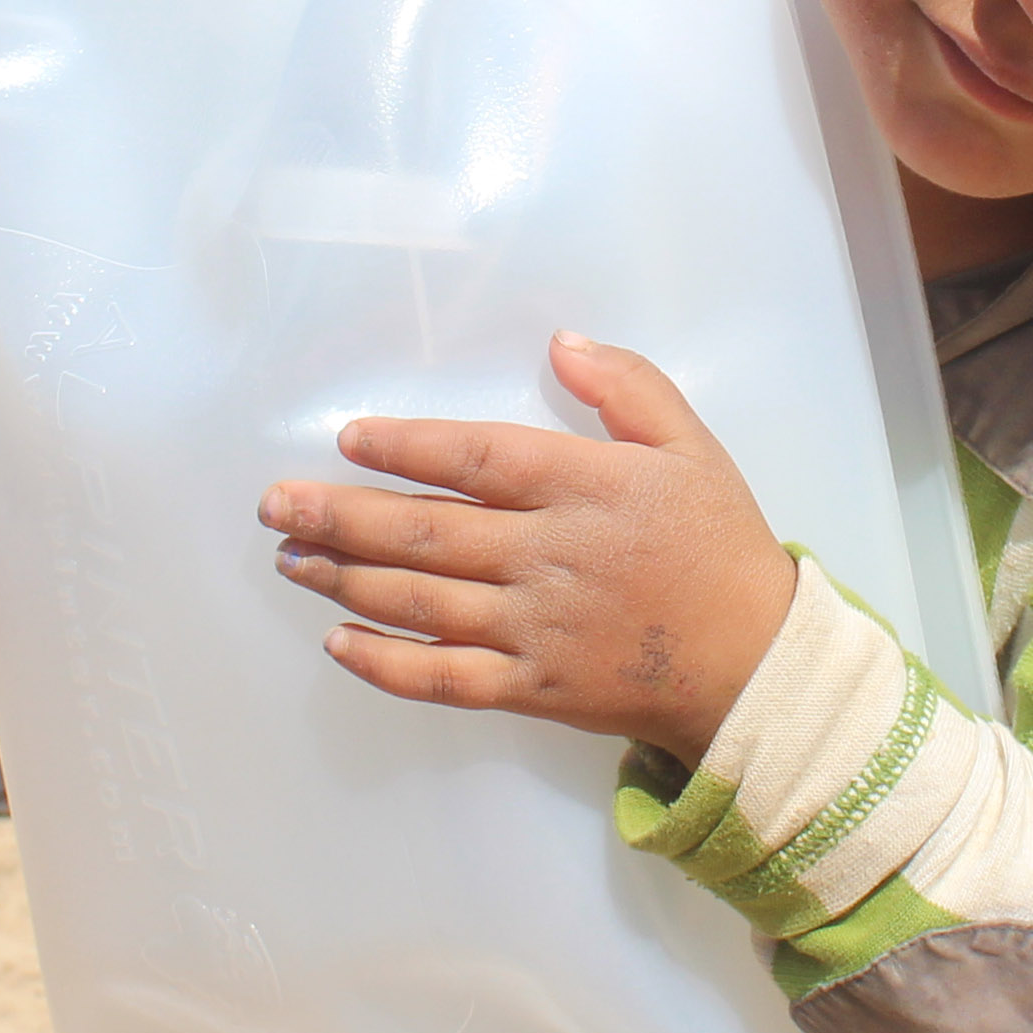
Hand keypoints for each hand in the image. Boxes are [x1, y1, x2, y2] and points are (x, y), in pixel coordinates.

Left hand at [261, 336, 798, 761]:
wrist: (757, 667)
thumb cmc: (719, 546)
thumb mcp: (690, 447)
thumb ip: (627, 387)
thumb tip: (560, 341)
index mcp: (585, 488)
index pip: (475, 458)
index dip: (406, 446)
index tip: (349, 437)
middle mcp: (549, 557)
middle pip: (425, 532)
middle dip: (339, 516)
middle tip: (276, 504)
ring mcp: (536, 630)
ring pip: (419, 603)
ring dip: (344, 580)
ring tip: (289, 559)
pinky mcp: (533, 690)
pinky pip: (444, 680)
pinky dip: (385, 664)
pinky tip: (338, 642)